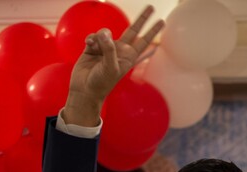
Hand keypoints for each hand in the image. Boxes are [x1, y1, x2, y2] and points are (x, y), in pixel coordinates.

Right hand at [63, 5, 163, 125]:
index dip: (152, 31)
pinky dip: (91, 39)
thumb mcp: (110, 67)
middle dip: (142, 19)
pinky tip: (88, 45)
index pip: (144, 41)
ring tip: (94, 47)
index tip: (162, 21)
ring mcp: (107, 48)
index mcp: (129, 57)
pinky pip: (93, 36)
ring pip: (106, 32)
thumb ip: (109, 49)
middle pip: (133, 30)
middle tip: (152, 6)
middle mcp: (120, 50)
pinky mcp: (93, 46)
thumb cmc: (101, 82)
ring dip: (101, 36)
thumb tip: (105, 32)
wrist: (84, 89)